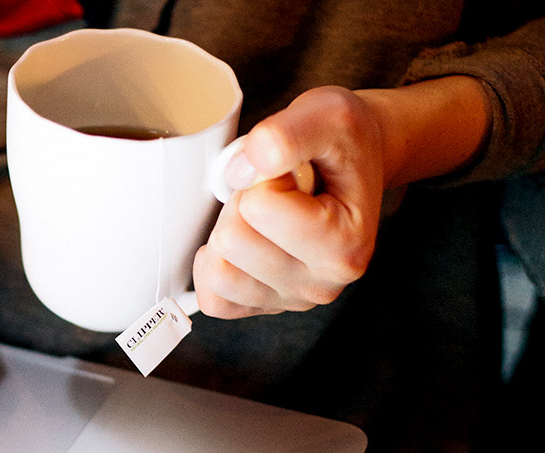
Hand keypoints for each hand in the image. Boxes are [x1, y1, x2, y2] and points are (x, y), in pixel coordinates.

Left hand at [194, 86, 384, 317]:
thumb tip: (241, 169)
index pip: (258, 208)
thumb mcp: (327, 114)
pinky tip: (241, 240)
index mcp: (346, 245)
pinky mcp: (263, 306)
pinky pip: (213, 297)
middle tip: (274, 191)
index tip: (291, 173)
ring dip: (227, 231)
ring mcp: (292, 300)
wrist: (351, 160)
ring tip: (262, 215)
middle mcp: (323, 284)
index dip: (263, 177)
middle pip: (231, 241)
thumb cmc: (341, 142)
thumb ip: (284, 134)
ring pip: (218, 272)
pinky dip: (214, 265)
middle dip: (241, 204)